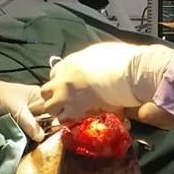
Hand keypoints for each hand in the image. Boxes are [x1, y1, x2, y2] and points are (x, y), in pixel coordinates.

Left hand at [33, 43, 173, 125]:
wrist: (127, 75)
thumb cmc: (119, 60)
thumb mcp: (100, 53)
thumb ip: (91, 60)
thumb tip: (95, 61)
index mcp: (69, 63)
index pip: (54, 73)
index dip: (60, 80)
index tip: (68, 84)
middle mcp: (63, 80)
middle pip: (45, 91)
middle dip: (52, 96)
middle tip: (64, 100)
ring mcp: (67, 97)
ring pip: (50, 108)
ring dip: (57, 110)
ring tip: (69, 112)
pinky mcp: (76, 111)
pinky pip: (64, 120)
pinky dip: (69, 121)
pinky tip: (78, 120)